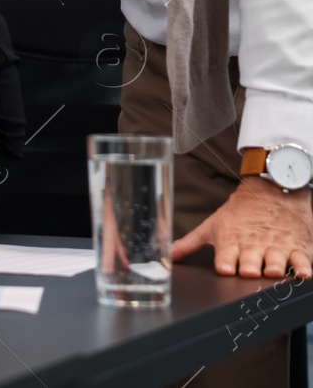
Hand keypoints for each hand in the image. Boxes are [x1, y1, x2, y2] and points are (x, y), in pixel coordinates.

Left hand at [173, 175, 312, 277]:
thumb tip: (166, 256)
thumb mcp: (211, 226)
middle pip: (251, 260)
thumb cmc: (238, 213)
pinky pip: (302, 259)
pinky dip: (303, 267)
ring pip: (276, 259)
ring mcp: (276, 246)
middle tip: (249, 271)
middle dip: (250, 266)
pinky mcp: (297, 246)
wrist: (272, 191)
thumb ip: (189, 244)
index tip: (225, 268)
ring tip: (273, 271)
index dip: (225, 262)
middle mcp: (253, 245)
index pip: (226, 255)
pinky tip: (302, 273)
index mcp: (231, 241)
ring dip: (275, 266)